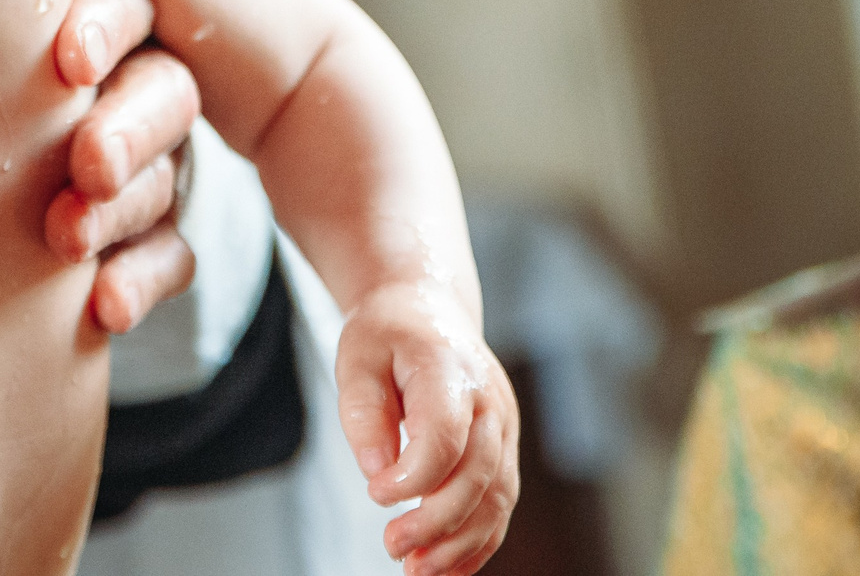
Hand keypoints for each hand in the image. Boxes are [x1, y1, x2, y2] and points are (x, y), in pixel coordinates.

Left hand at [44, 0, 201, 332]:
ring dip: (119, 211)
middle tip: (90, 166)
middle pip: (165, 91)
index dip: (107, 30)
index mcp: (91, 31)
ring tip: (68, 240)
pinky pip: (172, 257)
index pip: (123, 10)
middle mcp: (134, 92)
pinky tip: (108, 305)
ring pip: (167, 176)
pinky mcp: (157, 239)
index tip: (72, 62)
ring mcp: (152, 167)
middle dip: (128, 131)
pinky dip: (141, 280)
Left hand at [339, 281, 518, 575]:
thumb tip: (379, 472)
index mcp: (449, 369)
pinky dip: (477, 541)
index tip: (376, 495)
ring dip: (460, 543)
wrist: (426, 309)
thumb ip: (364, 414)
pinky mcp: (503, 449)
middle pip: (477, 474)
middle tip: (392, 545)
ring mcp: (504, 427)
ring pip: (497, 498)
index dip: (413, 477)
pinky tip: (445, 566)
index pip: (444, 436)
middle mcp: (489, 400)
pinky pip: (500, 504)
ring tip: (416, 569)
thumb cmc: (387, 334)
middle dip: (437, 521)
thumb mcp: (355, 358)